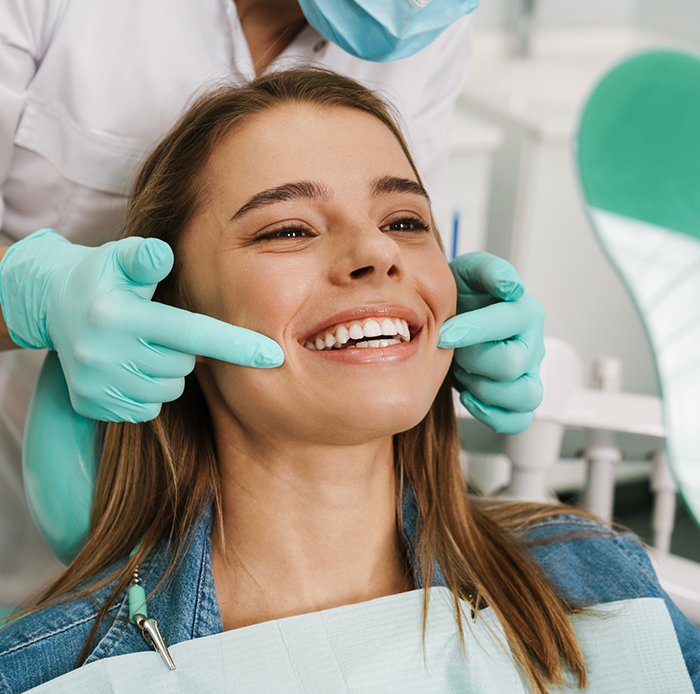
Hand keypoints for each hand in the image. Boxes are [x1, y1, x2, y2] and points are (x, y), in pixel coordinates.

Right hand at [0, 229, 283, 421]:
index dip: (236, 345)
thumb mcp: (119, 258)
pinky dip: (147, 392)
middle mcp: (104, 354)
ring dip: (166, 371)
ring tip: (142, 346)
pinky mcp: (92, 405)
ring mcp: (97, 384)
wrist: (50, 305)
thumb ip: (145, 256)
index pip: (191, 334)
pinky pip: (146, 409)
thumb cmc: (102, 277)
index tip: (274, 356)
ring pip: (168, 391)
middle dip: (183, 350)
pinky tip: (129, 367)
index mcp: (118, 316)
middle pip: (182, 365)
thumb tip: (164, 254)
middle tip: (159, 328)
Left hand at [438, 252, 544, 433]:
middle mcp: (532, 344)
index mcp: (525, 312)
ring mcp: (528, 374)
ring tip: (464, 373)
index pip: (508, 324)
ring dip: (485, 389)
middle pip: (512, 365)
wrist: (452, 317)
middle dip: (473, 359)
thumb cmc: (462, 296)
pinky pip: (519, 419)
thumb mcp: (469, 272)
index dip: (472, 330)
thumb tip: (510, 286)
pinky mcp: (517, 396)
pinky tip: (469, 396)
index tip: (444, 333)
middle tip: (453, 350)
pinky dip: (493, 414)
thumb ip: (489, 271)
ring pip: (525, 397)